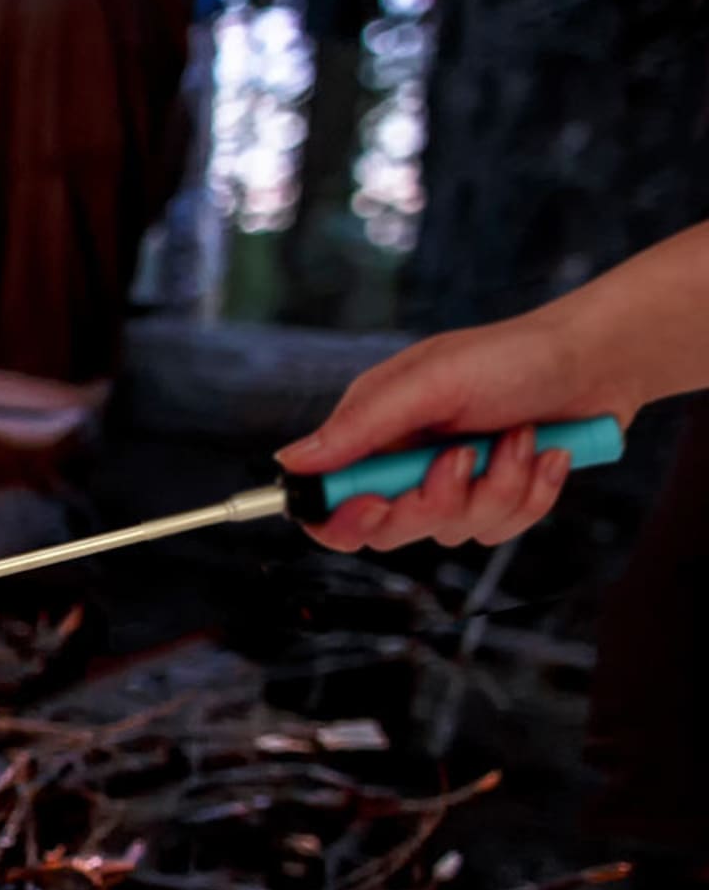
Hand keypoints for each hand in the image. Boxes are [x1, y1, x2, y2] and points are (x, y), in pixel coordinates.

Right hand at [274, 309, 634, 552]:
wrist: (598, 360)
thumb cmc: (511, 357)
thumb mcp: (428, 383)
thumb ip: (358, 427)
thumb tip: (290, 461)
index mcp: (373, 433)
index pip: (327, 502)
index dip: (341, 519)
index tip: (375, 504)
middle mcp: (405, 464)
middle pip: (388, 530)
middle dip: (435, 500)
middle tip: (463, 457)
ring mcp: (453, 486)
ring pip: (451, 532)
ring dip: (496, 488)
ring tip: (520, 438)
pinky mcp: (497, 499)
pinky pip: (499, 530)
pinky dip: (530, 494)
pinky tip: (544, 454)